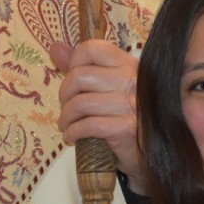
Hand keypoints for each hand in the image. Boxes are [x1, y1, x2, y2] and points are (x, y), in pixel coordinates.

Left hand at [50, 39, 144, 191]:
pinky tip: (72, 137)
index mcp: (128, 64)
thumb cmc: (124, 118)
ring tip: (67, 125)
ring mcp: (131, 104)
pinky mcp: (126, 128)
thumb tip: (56, 48)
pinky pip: (87, 125)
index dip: (74, 62)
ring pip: (80, 103)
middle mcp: (131, 80)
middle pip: (79, 76)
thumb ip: (82, 67)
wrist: (147, 155)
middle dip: (64, 95)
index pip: (93, 48)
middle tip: (66, 108)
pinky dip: (73, 132)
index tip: (73, 81)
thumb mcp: (106, 88)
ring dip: (66, 118)